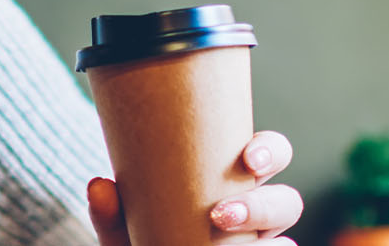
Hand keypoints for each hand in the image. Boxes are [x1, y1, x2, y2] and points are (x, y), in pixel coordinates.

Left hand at [86, 130, 302, 245]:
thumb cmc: (143, 240)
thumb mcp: (123, 232)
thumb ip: (112, 215)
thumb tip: (100, 185)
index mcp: (231, 181)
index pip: (269, 156)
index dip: (270, 151)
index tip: (249, 160)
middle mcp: (255, 213)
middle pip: (287, 200)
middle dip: (265, 204)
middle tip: (221, 214)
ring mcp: (259, 245)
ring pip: (284, 235)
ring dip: (260, 234)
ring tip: (222, 234)